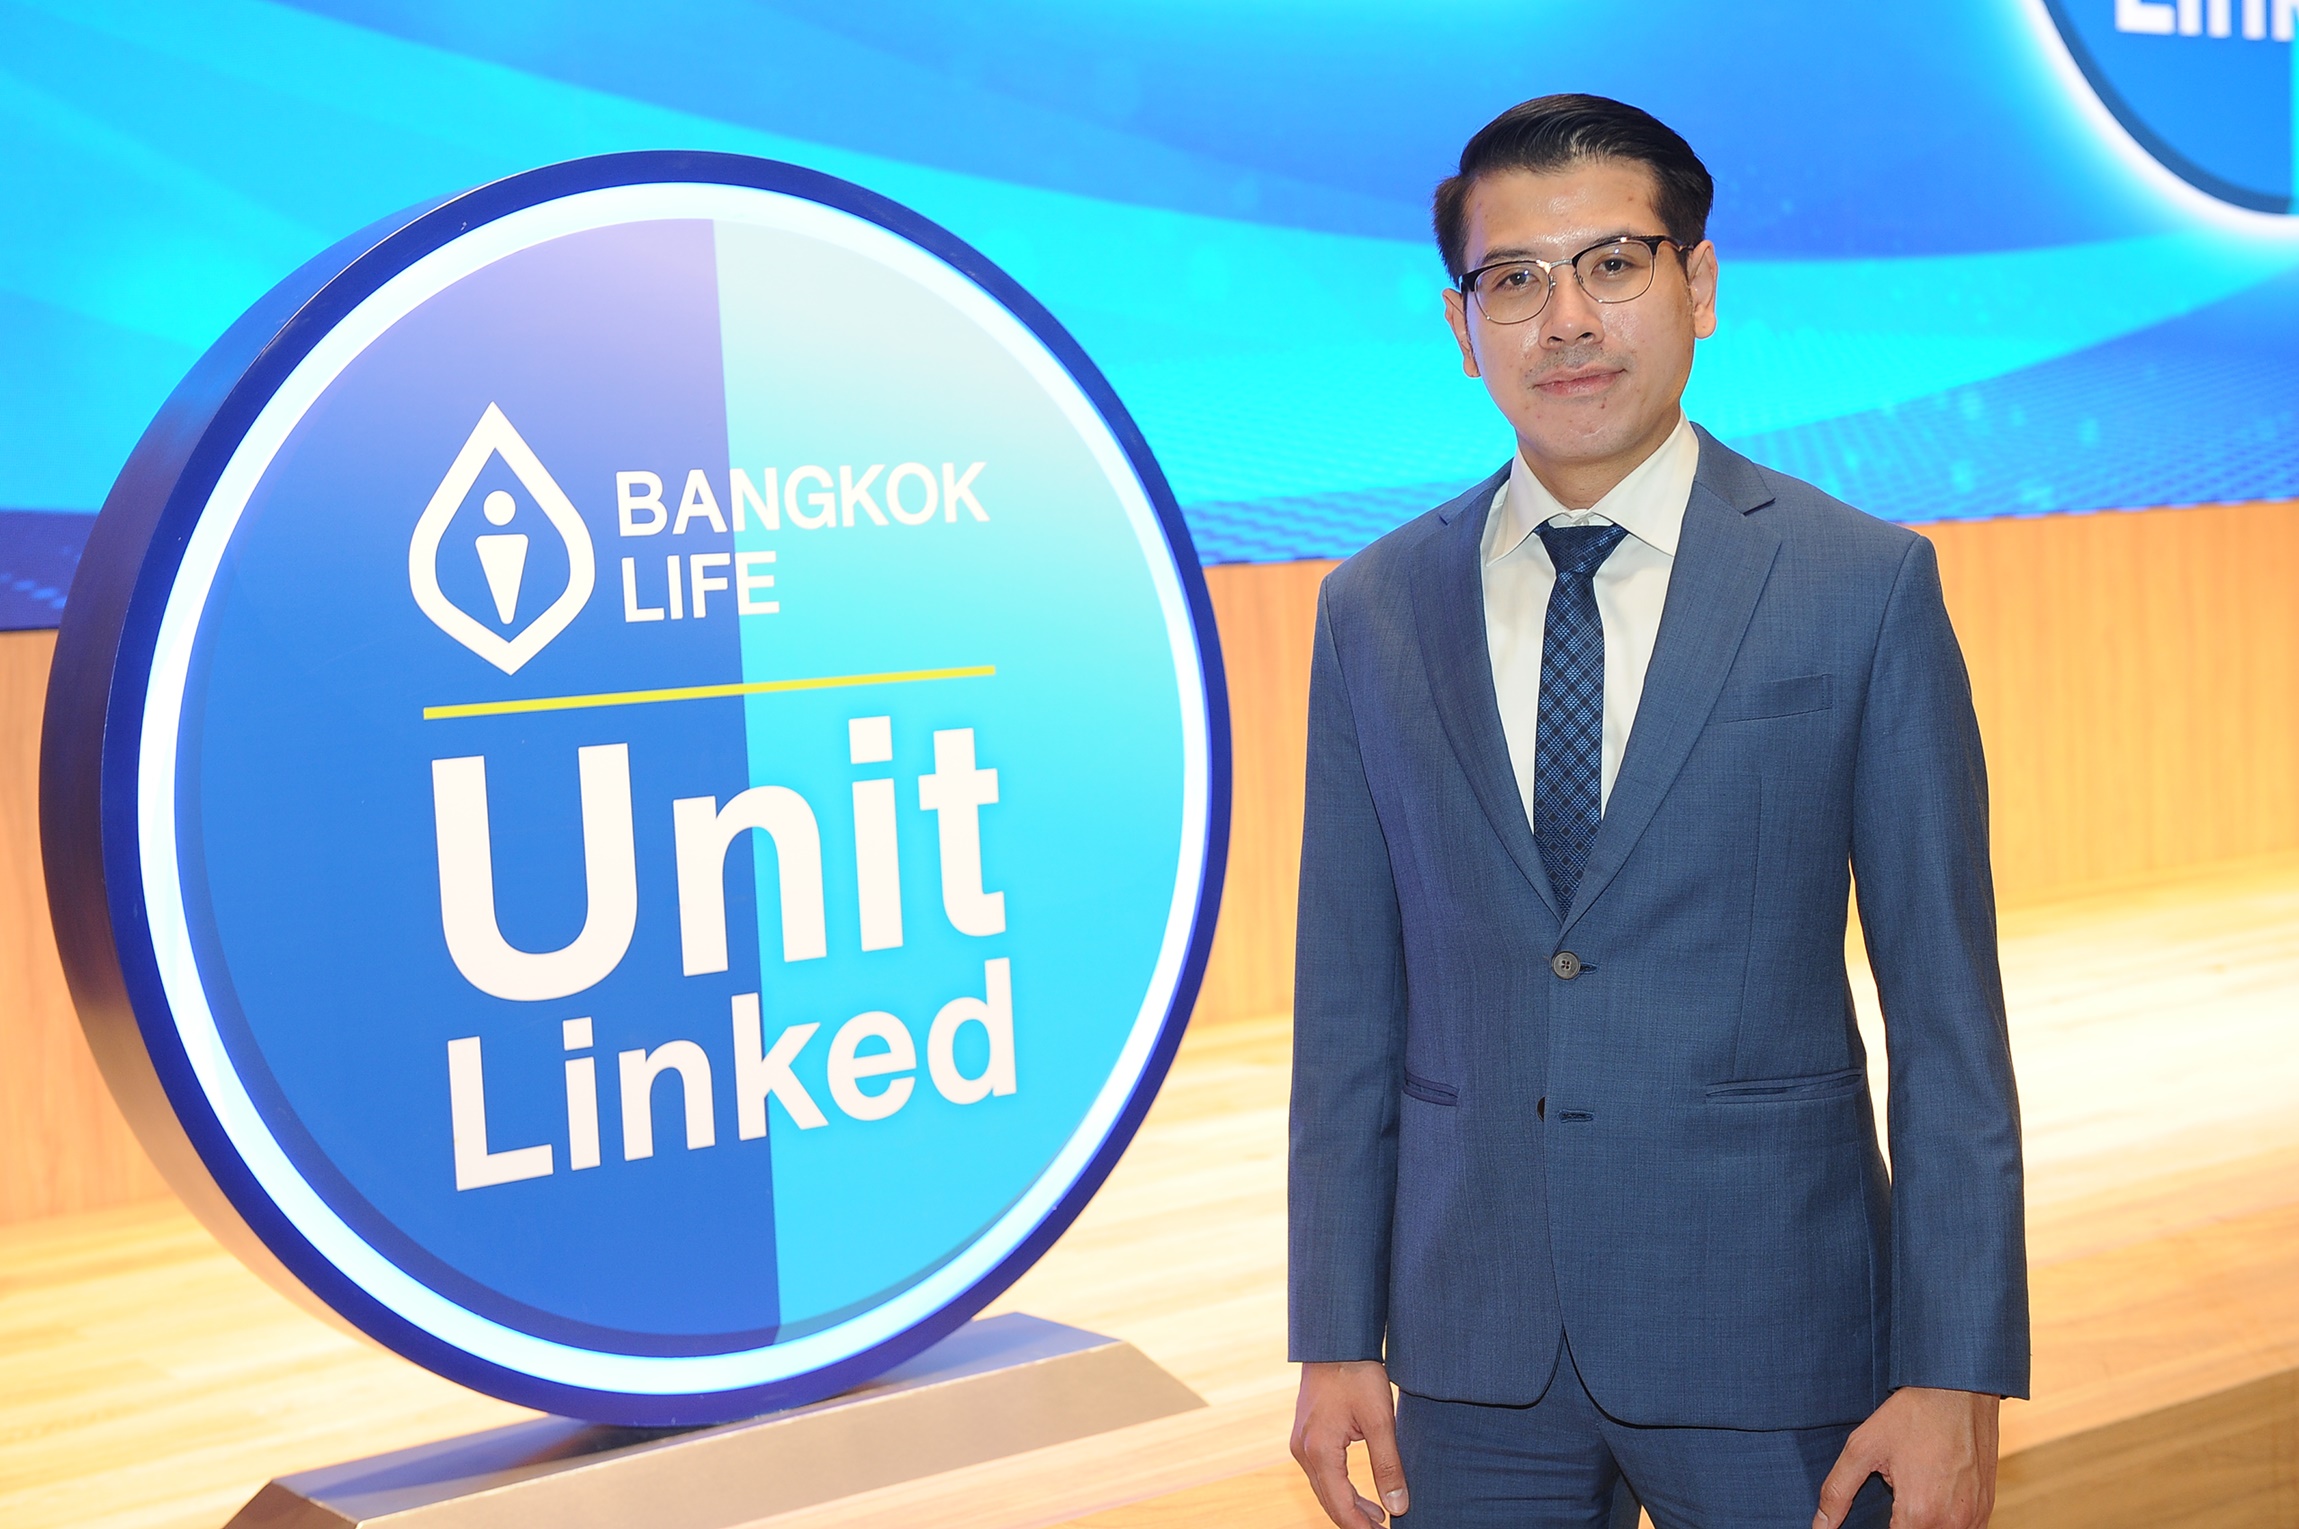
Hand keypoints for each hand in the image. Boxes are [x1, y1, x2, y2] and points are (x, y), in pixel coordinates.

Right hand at [1291, 1360, 1409, 1525]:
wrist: (1334, 1342)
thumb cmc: (1358, 1375)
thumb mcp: (1380, 1421)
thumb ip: (1388, 1466)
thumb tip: (1399, 1507)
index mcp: (1320, 1451)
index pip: (1340, 1506)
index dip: (1362, 1527)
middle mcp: (1303, 1451)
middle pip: (1329, 1502)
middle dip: (1356, 1522)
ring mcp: (1300, 1443)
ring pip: (1324, 1489)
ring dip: (1350, 1507)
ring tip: (1379, 1518)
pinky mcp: (1305, 1436)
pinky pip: (1322, 1474)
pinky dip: (1341, 1489)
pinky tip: (1362, 1495)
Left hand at [1814, 1386, 1998, 1527]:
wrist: (1959, 1390)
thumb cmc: (1912, 1415)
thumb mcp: (1863, 1447)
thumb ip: (1837, 1492)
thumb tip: (1820, 1525)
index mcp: (1918, 1513)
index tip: (1872, 1517)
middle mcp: (1951, 1523)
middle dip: (1899, 1525)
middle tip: (1891, 1502)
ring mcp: (1974, 1518)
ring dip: (1921, 1525)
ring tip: (1910, 1495)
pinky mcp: (1986, 1508)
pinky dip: (1945, 1524)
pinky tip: (1930, 1501)